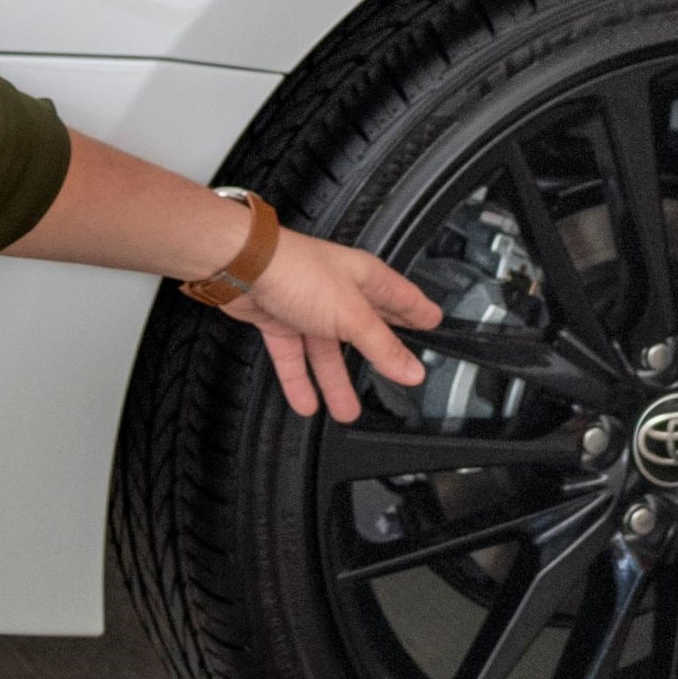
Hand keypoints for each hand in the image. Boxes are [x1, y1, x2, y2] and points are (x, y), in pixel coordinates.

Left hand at [230, 225, 443, 422]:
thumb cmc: (298, 271)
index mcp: (365, 279)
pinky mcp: (281, 320)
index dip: (419, 313)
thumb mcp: (352, 315)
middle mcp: (339, 291)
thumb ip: (382, 346)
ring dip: (335, 381)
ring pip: (328, 351)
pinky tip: (307, 402)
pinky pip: (295, 356)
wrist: (243, 267)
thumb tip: (413, 370)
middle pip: (365, 330)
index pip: (402, 298)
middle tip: (396, 379)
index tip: (434, 325)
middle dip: (378, 357)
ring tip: (347, 412)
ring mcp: (309, 306)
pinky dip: (300, 380)